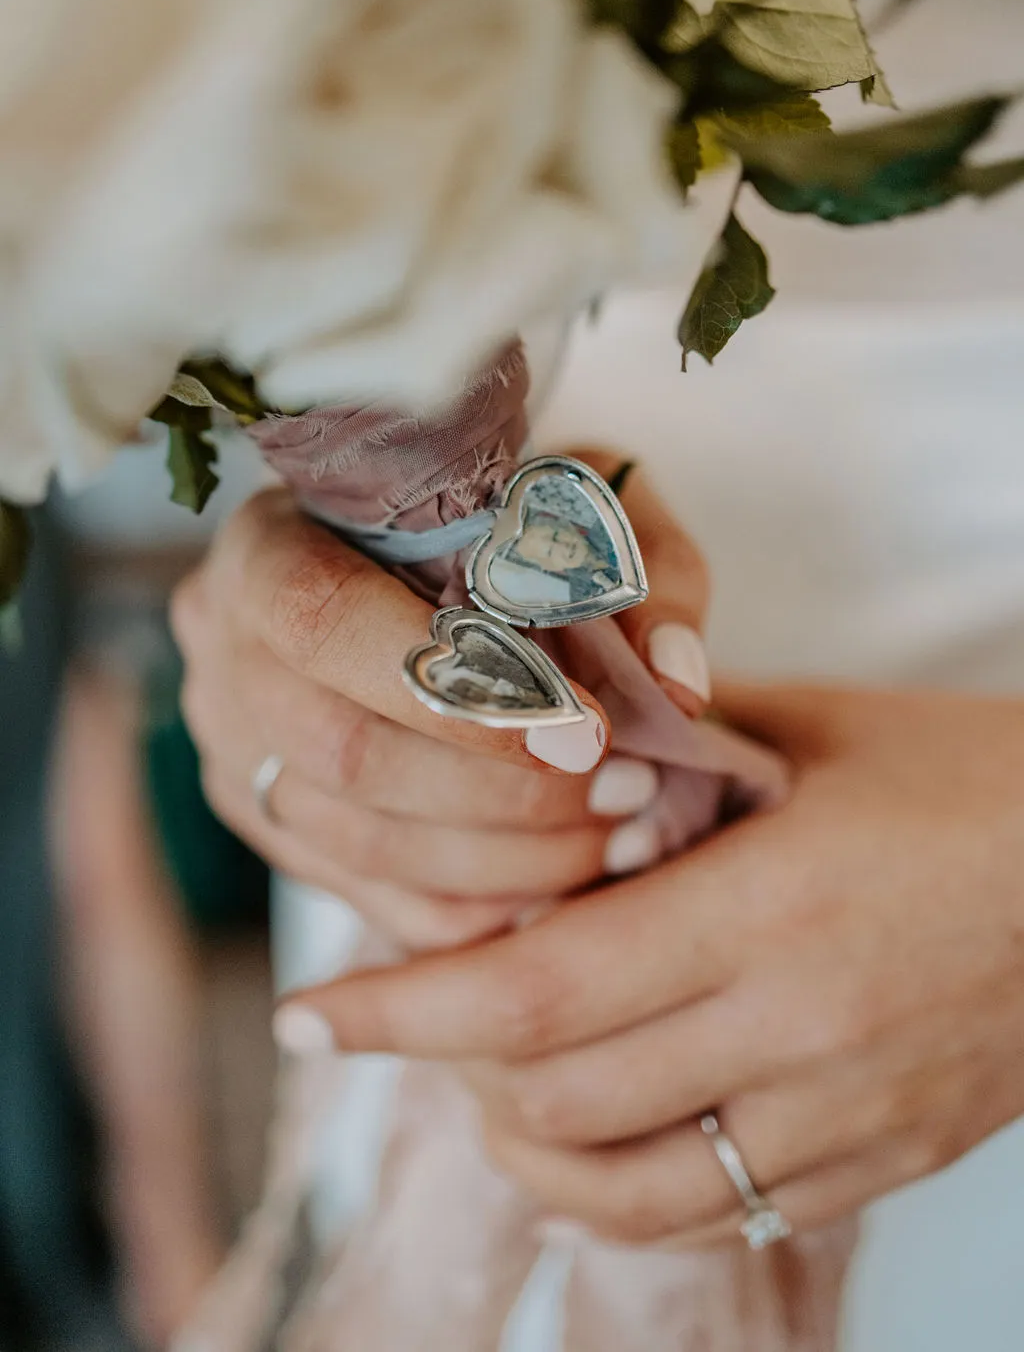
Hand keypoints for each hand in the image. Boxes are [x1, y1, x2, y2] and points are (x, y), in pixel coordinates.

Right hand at [171, 454, 708, 950]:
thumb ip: (642, 576)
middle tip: (626, 789)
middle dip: (501, 792)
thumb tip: (676, 686)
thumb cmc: (508, 524)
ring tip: (618, 832)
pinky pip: (370, 901)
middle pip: (343, 753)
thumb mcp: (580, 508)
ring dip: (507, 858)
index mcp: (266, 546)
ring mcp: (233, 752)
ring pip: (360, 844)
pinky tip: (563, 880)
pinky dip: (479, 909)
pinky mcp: (270, 829)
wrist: (435, 567)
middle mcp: (223, 653)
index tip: (587, 729)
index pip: (323, 620)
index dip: (455, 691)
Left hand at [278, 682, 1023, 1242]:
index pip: (537, 989)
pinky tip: (592, 1130)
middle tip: (404, 1008)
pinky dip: (618, 1186)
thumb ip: (679, 745)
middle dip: (444, 1061)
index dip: (402, 1008)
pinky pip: (713, 1214)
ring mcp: (843, 1116)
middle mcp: (799, 1030)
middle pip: (556, 1094)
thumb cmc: (970, 777)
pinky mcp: (878, 1161)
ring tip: (485, 1077)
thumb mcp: (820, 732)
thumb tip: (560, 759)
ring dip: (521, 1139)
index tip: (312, 1011)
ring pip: (621, 1186)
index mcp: (771, 905)